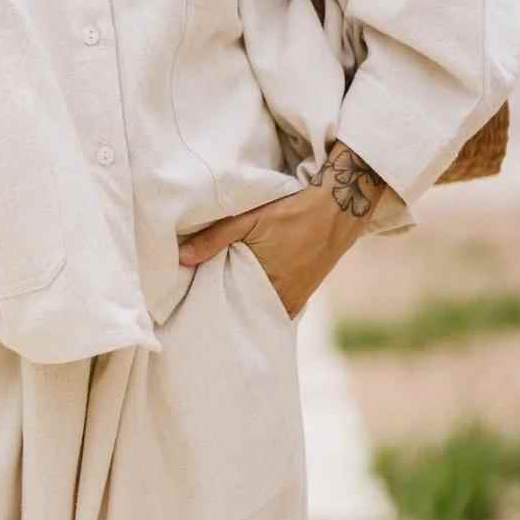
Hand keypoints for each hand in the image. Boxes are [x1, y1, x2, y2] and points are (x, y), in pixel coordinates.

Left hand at [175, 142, 389, 319]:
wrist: (338, 208)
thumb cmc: (293, 212)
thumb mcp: (250, 219)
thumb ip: (215, 238)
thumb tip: (182, 258)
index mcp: (266, 287)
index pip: (230, 310)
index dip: (212, 308)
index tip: (194, 307)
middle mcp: (283, 301)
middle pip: (245, 312)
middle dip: (226, 309)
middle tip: (202, 304)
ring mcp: (295, 299)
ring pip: (260, 309)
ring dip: (244, 304)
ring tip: (221, 299)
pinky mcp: (303, 294)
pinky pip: (276, 306)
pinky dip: (261, 300)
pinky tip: (247, 292)